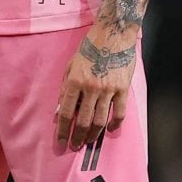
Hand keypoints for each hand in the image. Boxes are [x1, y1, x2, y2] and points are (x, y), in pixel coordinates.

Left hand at [55, 23, 136, 149]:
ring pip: (100, 120)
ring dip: (93, 134)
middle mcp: (90, 88)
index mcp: (74, 82)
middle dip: (78, 136)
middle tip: (75, 146)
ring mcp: (108, 90)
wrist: (113, 35)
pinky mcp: (123, 89)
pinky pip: (119, 112)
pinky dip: (114, 124)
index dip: (62, 130)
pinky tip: (109, 130)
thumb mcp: (70, 67)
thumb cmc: (88, 49)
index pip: (65, 113)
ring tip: (88, 141)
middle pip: (83, 120)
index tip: (61, 141)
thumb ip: (64, 90)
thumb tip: (59, 111)